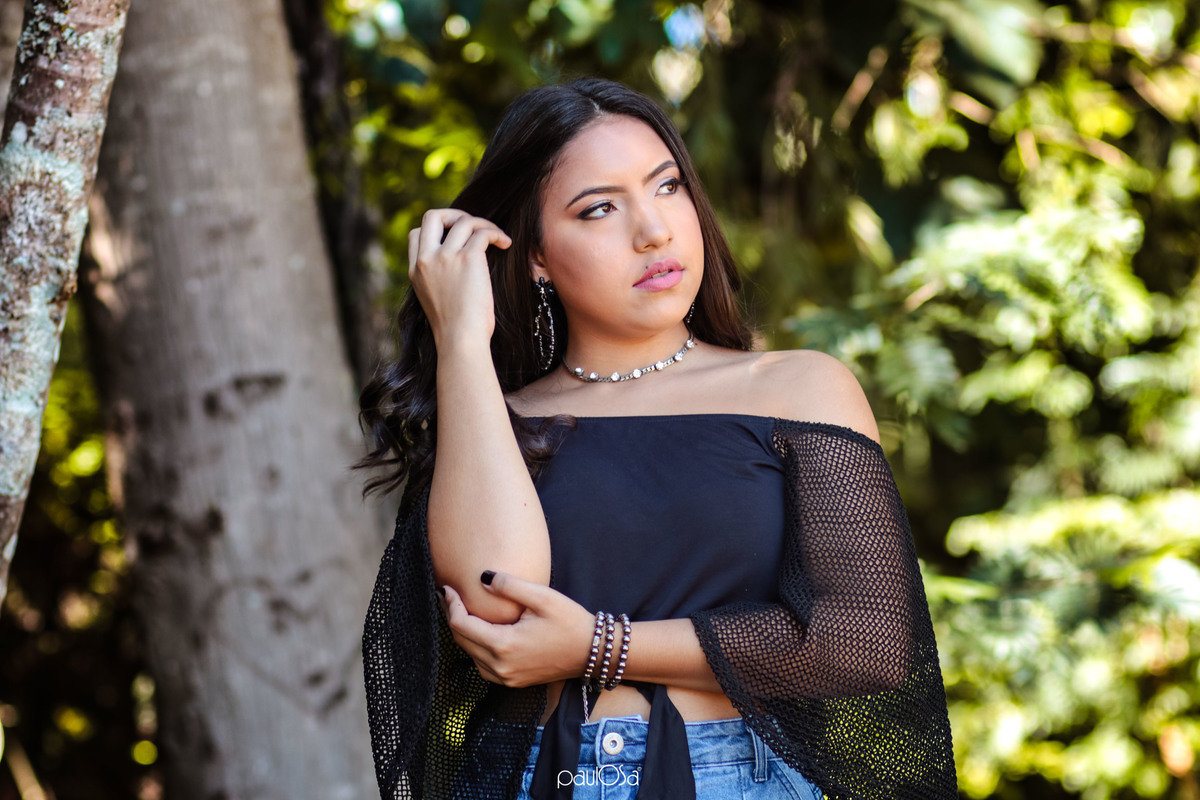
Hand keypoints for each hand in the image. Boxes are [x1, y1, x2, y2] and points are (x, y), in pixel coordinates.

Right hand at [408, 209, 511, 348]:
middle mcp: (427, 260)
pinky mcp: (468, 259)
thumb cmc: (457, 330)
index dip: (438, 229)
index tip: (458, 239)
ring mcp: (446, 257)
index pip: (417, 233)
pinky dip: (497, 234)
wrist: (461, 340)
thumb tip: (464, 264)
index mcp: (416, 271)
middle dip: (455, 214)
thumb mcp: (437, 300)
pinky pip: (483, 233)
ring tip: (498, 238)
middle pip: (433, 215)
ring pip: (464, 221)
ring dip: (484, 225)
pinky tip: (506, 244)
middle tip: (474, 227)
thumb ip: (440, 279)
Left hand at [439, 571, 595, 687]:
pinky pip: (482, 665)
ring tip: (460, 609)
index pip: (461, 625)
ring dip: (462, 632)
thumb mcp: (543, 597)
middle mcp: (500, 667)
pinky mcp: (512, 682)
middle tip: (448, 595)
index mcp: (504, 645)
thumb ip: (509, 585)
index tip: (447, 587)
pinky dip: (475, 647)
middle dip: (452, 616)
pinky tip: (479, 630)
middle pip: (461, 641)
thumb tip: (482, 577)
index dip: (451, 604)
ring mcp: (505, 678)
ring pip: (469, 654)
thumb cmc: (570, 622)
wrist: (592, 653)